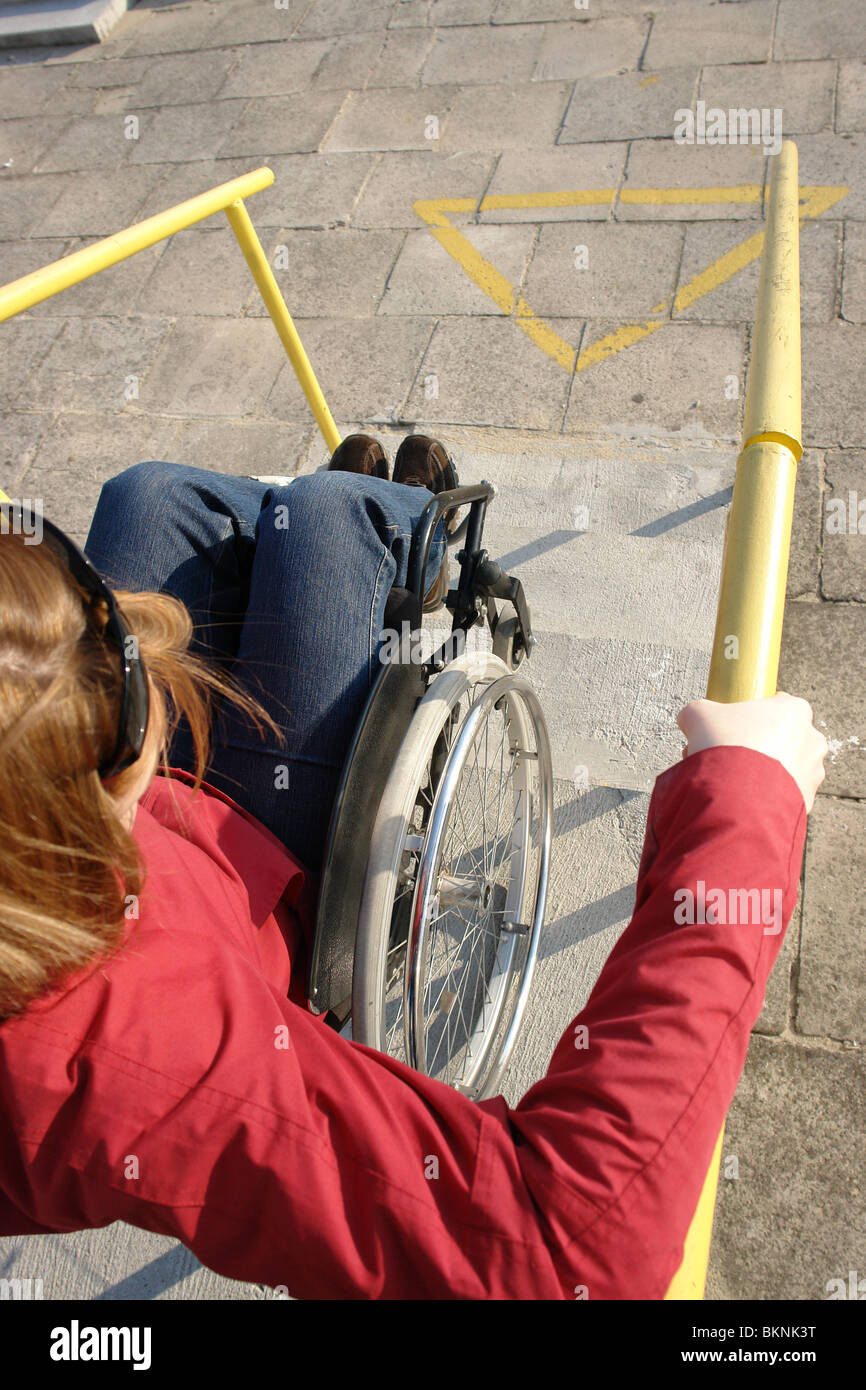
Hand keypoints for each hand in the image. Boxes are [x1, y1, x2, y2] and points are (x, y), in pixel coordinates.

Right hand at [676, 692, 828, 812]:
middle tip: (726, 755)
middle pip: (781, 737)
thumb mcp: (699, 716)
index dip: (750, 715)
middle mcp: (812, 739)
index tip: (731, 726)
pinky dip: (766, 794)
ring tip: (730, 780)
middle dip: (756, 745)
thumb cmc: (725, 746)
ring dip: (761, 771)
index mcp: (795, 710)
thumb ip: (698, 711)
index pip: (776, 704)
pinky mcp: (807, 800)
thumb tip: (689, 718)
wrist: (736, 797)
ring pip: (783, 767)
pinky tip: (741, 797)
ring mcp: (812, 771)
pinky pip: (783, 793)